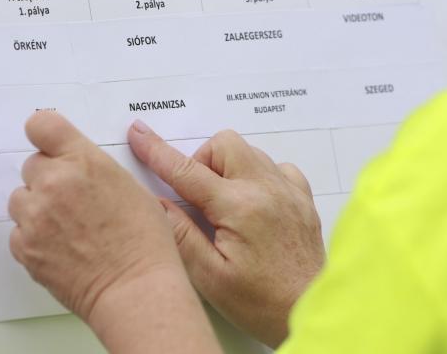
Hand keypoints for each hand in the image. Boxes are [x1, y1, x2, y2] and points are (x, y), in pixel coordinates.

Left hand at [8, 111, 184, 325]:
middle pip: (32, 165)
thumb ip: (95, 169)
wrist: (135, 288)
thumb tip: (77, 168)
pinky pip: (18, 232)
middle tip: (73, 201)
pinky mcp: (24, 246)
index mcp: (85, 161)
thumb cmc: (144, 242)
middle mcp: (55, 183)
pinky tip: (62, 248)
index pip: (42, 126)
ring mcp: (35, 216)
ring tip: (68, 228)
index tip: (49, 144)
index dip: (45, 135)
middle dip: (49, 179)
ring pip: (21, 199)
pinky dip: (34, 238)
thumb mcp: (130, 187)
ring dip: (37, 208)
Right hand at [128, 121, 325, 347]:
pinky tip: (252, 203)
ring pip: (250, 152)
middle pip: (224, 144)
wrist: (306, 311)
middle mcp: (267, 189)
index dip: (157, 150)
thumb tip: (156, 202)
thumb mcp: (209, 276)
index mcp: (240, 207)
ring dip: (229, 168)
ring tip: (224, 207)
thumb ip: (180, 234)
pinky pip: (276, 167)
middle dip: (202, 161)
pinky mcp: (302, 199)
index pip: (187, 170)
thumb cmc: (263, 302)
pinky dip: (258, 176)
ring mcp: (288, 191)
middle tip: (197, 198)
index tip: (140, 134)